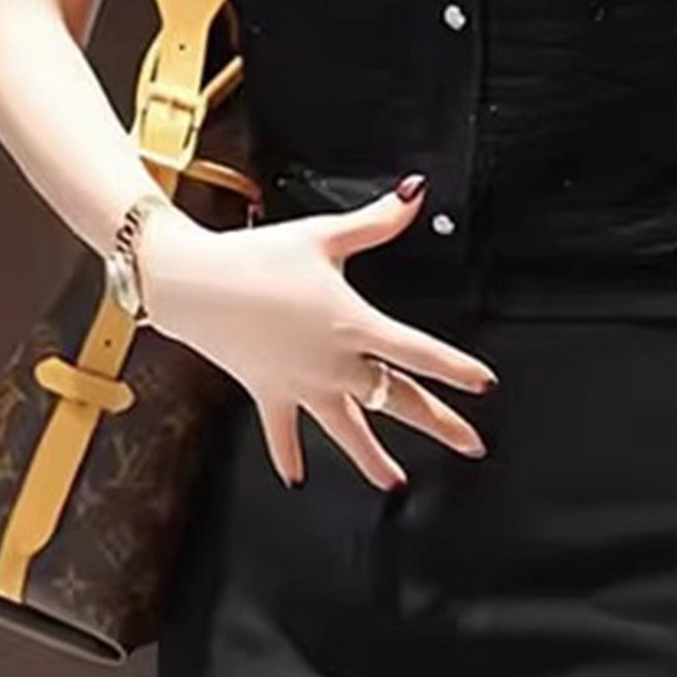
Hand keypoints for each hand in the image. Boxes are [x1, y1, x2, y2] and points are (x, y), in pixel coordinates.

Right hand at [135, 177, 497, 490]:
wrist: (193, 283)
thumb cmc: (257, 256)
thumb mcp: (323, 235)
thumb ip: (376, 221)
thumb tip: (415, 193)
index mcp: (354, 324)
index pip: (419, 352)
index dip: (456, 369)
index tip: (483, 385)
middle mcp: (333, 363)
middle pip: (398, 399)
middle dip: (440, 423)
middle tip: (471, 445)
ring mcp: (301, 384)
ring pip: (348, 430)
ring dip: (374, 459)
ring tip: (396, 482)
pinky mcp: (269, 393)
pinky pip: (283, 432)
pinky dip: (288, 456)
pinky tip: (297, 479)